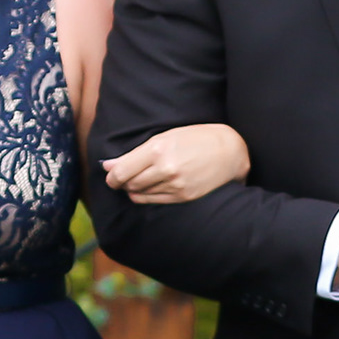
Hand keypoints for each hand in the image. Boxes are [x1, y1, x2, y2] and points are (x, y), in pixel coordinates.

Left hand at [100, 122, 251, 203]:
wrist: (230, 152)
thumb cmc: (196, 139)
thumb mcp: (165, 137)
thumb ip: (135, 153)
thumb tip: (108, 165)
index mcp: (157, 149)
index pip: (121, 172)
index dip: (111, 176)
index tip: (110, 175)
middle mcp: (165, 169)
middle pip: (129, 184)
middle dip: (122, 182)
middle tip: (123, 178)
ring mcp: (175, 185)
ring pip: (140, 194)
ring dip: (134, 189)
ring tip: (138, 181)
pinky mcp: (183, 197)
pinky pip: (154, 201)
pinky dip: (146, 197)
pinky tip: (149, 189)